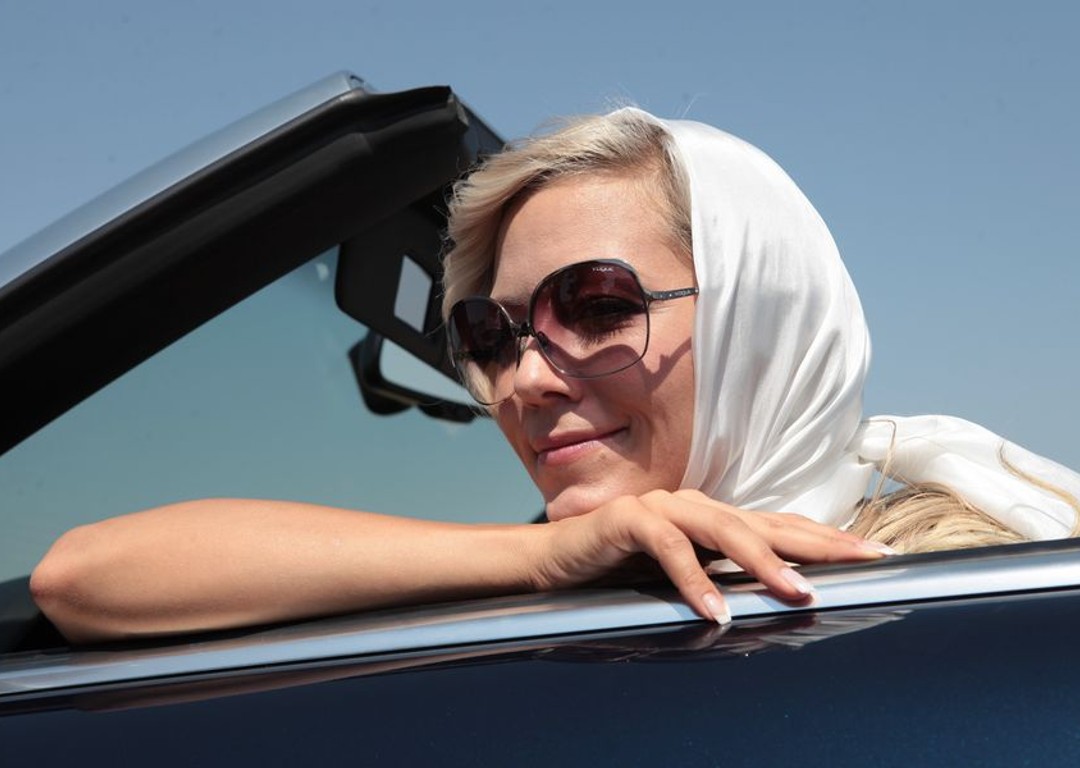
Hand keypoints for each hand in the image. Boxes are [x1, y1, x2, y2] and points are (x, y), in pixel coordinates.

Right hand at [530, 489, 890, 623]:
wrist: (552, 561)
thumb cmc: (620, 570)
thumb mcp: (683, 578)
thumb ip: (724, 578)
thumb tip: (781, 598)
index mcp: (711, 519)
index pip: (779, 524)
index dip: (826, 537)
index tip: (874, 554)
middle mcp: (693, 506)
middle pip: (764, 521)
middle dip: (816, 542)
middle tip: (861, 561)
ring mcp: (661, 508)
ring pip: (722, 528)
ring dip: (761, 561)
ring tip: (795, 592)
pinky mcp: (627, 520)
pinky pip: (667, 547)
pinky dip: (692, 577)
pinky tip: (713, 609)